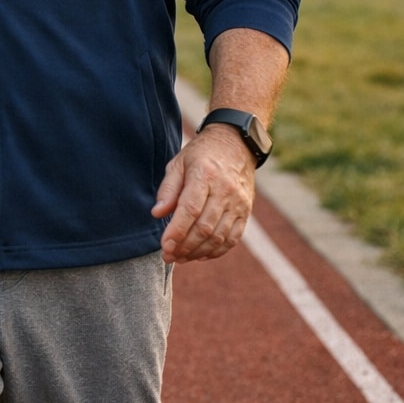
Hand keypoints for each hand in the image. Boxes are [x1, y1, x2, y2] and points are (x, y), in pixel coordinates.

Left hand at [151, 125, 256, 262]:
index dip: (177, 231)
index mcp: (205, 175)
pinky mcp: (245, 211)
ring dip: (198, 252)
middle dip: (185, 246)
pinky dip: (217, 251)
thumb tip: (157, 214)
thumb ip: (168, 189)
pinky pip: (233, 238)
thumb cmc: (201, 154)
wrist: (236, 144)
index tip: (164, 245)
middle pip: (205, 227)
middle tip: (168, 256)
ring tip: (181, 258)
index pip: (190, 209)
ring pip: (219, 236)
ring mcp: (238, 202)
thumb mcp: (178, 163)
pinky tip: (200, 255)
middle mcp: (225, 190)